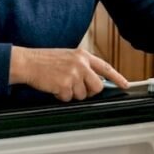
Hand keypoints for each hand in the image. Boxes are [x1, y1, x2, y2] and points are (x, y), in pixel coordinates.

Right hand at [9, 46, 127, 101]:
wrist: (28, 62)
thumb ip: (82, 66)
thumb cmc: (44, 61)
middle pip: (97, 87)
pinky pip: (68, 98)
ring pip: (82, 95)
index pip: (105, 67)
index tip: (125, 84)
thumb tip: (93, 82)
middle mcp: (81, 64)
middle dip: (88, 92)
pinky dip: (60, 96)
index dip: (117, 77)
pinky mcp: (65, 84)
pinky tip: (53, 87)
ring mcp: (73, 74)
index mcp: (82, 55)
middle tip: (75, 88)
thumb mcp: (67, 57)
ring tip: (59, 83)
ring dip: (71, 94)